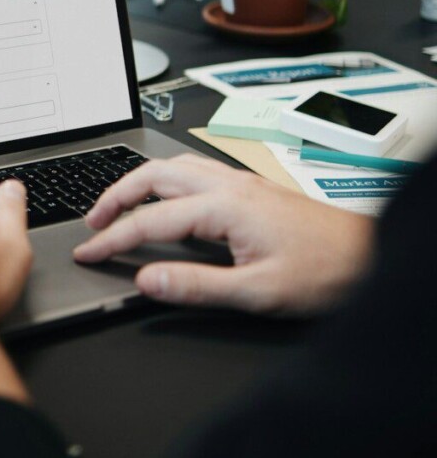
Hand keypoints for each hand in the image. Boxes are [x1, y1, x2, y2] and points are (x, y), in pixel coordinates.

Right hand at [73, 154, 374, 315]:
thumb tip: (146, 280)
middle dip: (114, 196)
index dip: (112, 238)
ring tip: (119, 206)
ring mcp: (239, 181)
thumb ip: (195, 286)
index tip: (88, 252)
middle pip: (152, 175)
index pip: (150, 220)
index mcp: (223, 207)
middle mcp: (227, 185)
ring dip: (138, 182)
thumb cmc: (324, 271)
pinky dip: (165, 179)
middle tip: (93, 223)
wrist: (370, 254)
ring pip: (172, 166)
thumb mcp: (255, 291)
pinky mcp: (249, 186)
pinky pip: (193, 169)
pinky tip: (167, 195)